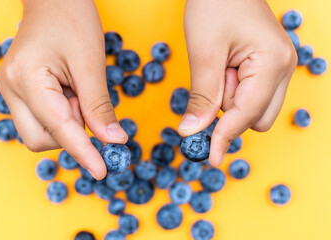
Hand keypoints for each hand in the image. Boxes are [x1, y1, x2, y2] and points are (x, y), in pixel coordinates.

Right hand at [0, 0, 127, 179]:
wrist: (54, 0)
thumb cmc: (72, 21)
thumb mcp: (91, 64)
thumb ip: (99, 107)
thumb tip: (113, 141)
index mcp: (26, 79)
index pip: (59, 129)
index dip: (83, 152)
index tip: (102, 171)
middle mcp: (11, 89)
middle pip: (42, 139)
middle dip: (72, 133)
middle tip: (88, 105)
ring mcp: (11, 91)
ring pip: (41, 132)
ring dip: (68, 124)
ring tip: (78, 92)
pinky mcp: (20, 92)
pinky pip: (42, 119)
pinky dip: (63, 116)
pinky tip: (70, 95)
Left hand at [179, 0, 296, 165]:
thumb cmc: (215, 4)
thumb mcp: (203, 52)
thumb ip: (202, 97)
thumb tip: (192, 133)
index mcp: (273, 64)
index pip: (246, 116)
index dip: (225, 137)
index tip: (210, 158)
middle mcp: (283, 69)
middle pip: (256, 119)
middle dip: (229, 110)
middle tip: (214, 78)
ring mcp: (277, 68)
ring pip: (253, 109)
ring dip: (230, 99)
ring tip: (220, 66)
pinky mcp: (266, 67)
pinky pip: (250, 94)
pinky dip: (232, 90)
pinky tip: (225, 67)